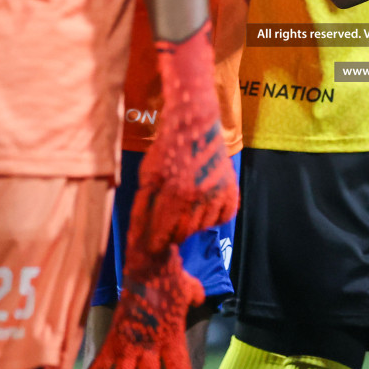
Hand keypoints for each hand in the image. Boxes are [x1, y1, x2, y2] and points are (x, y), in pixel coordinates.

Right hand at [84, 247, 203, 368]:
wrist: (150, 264)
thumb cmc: (171, 275)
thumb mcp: (190, 289)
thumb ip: (194, 296)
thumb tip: (199, 296)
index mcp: (173, 337)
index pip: (179, 367)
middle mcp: (153, 345)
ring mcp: (133, 342)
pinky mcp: (116, 334)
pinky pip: (104, 357)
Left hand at [126, 23, 238, 255]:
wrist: (195, 125)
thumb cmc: (166, 149)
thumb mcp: (147, 175)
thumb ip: (143, 205)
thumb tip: (137, 233)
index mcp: (174, 194)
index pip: (163, 235)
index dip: (156, 242)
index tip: (153, 243)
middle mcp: (198, 197)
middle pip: (183, 234)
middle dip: (173, 232)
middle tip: (169, 221)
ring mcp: (217, 193)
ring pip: (203, 227)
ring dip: (193, 223)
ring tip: (186, 207)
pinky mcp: (231, 189)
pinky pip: (224, 217)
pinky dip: (214, 216)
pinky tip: (205, 204)